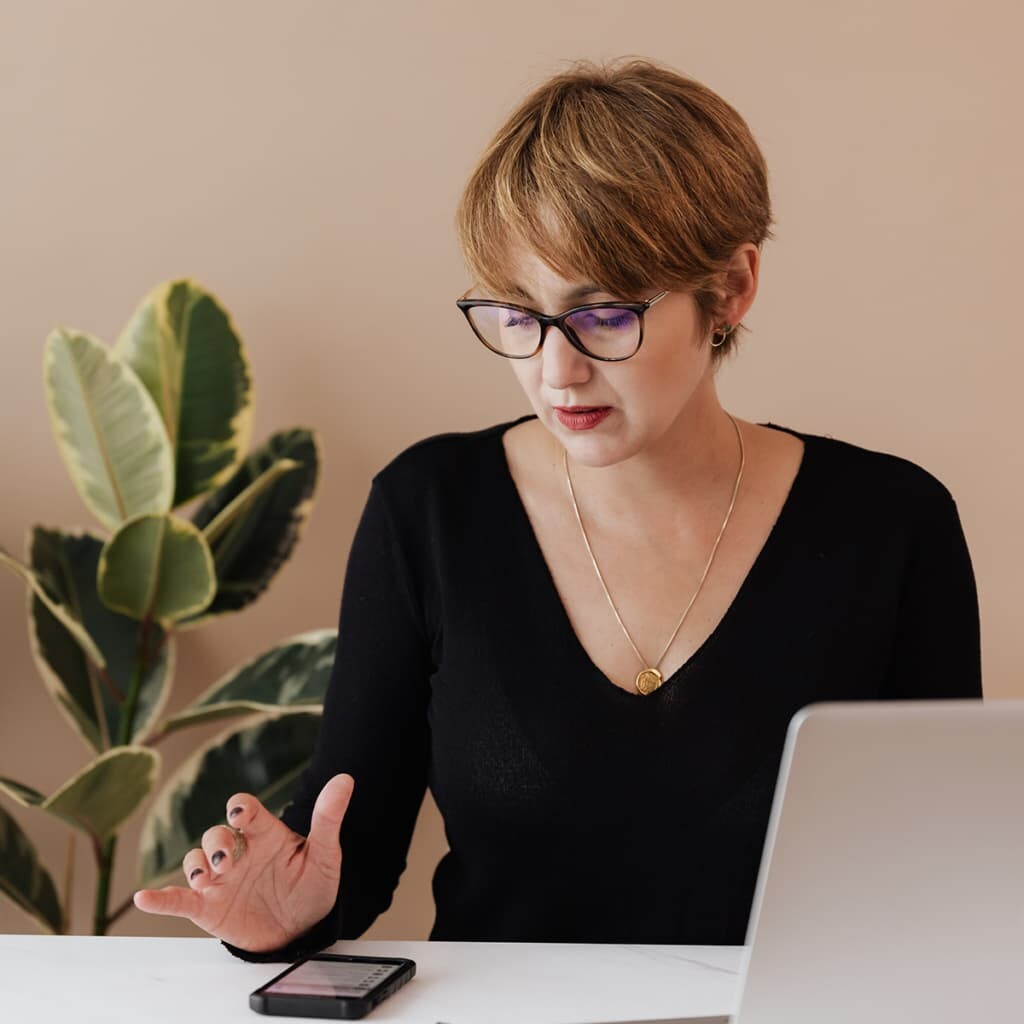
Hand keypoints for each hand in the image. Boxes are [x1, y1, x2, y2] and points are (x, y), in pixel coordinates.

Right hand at [133, 773, 353, 952]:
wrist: (303, 928)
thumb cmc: (311, 885)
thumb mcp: (325, 854)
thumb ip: (329, 818)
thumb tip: (346, 779)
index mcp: (264, 835)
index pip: (246, 810)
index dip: (240, 807)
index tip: (240, 811)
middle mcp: (238, 853)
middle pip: (215, 835)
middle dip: (217, 842)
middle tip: (228, 859)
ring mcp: (221, 880)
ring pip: (195, 860)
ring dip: (196, 864)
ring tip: (209, 877)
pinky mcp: (209, 908)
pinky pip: (179, 900)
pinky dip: (160, 899)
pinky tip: (145, 897)